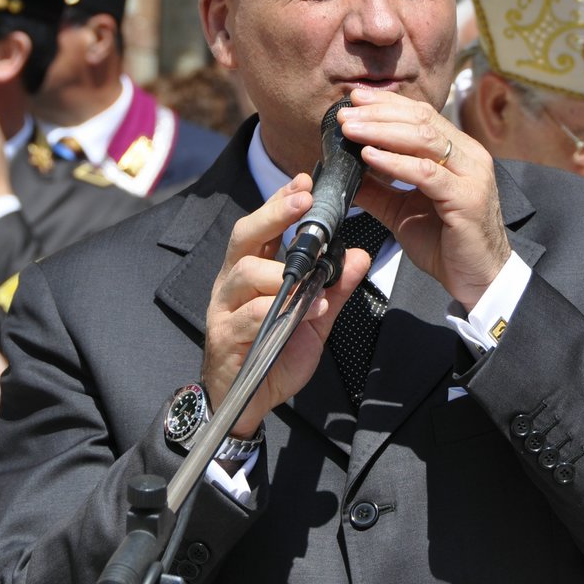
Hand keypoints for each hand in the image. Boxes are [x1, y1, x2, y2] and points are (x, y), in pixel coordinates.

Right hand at [200, 174, 364, 437]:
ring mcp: (224, 309)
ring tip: (313, 275)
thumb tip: (359, 255)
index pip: (262, 226)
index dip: (280, 201)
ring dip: (283, 271)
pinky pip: (250, 316)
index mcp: (250, 272)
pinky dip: (281, 310)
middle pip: (245, 236)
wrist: (243, 402)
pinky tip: (310, 310)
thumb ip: (333, 288)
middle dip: (274, 213)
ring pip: (246, 274)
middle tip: (303, 199)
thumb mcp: (313, 319)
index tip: (305, 181)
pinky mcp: (225, 337)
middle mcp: (232, 283)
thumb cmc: (274, 354)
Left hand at [337, 87, 511, 311]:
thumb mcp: (403, 211)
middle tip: (344, 112)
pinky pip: (426, 173)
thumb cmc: (446, 245)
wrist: (477, 280)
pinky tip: (370, 156)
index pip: (422, 115)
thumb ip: (378, 189)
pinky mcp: (466, 198)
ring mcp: (471, 175)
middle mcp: (469, 156)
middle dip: (378, 113)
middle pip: (421, 120)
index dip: (387, 104)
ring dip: (381, 131)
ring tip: (350, 129)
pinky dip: (395, 162)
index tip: (354, 98)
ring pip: (424, 139)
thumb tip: (343, 171)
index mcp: (458, 153)